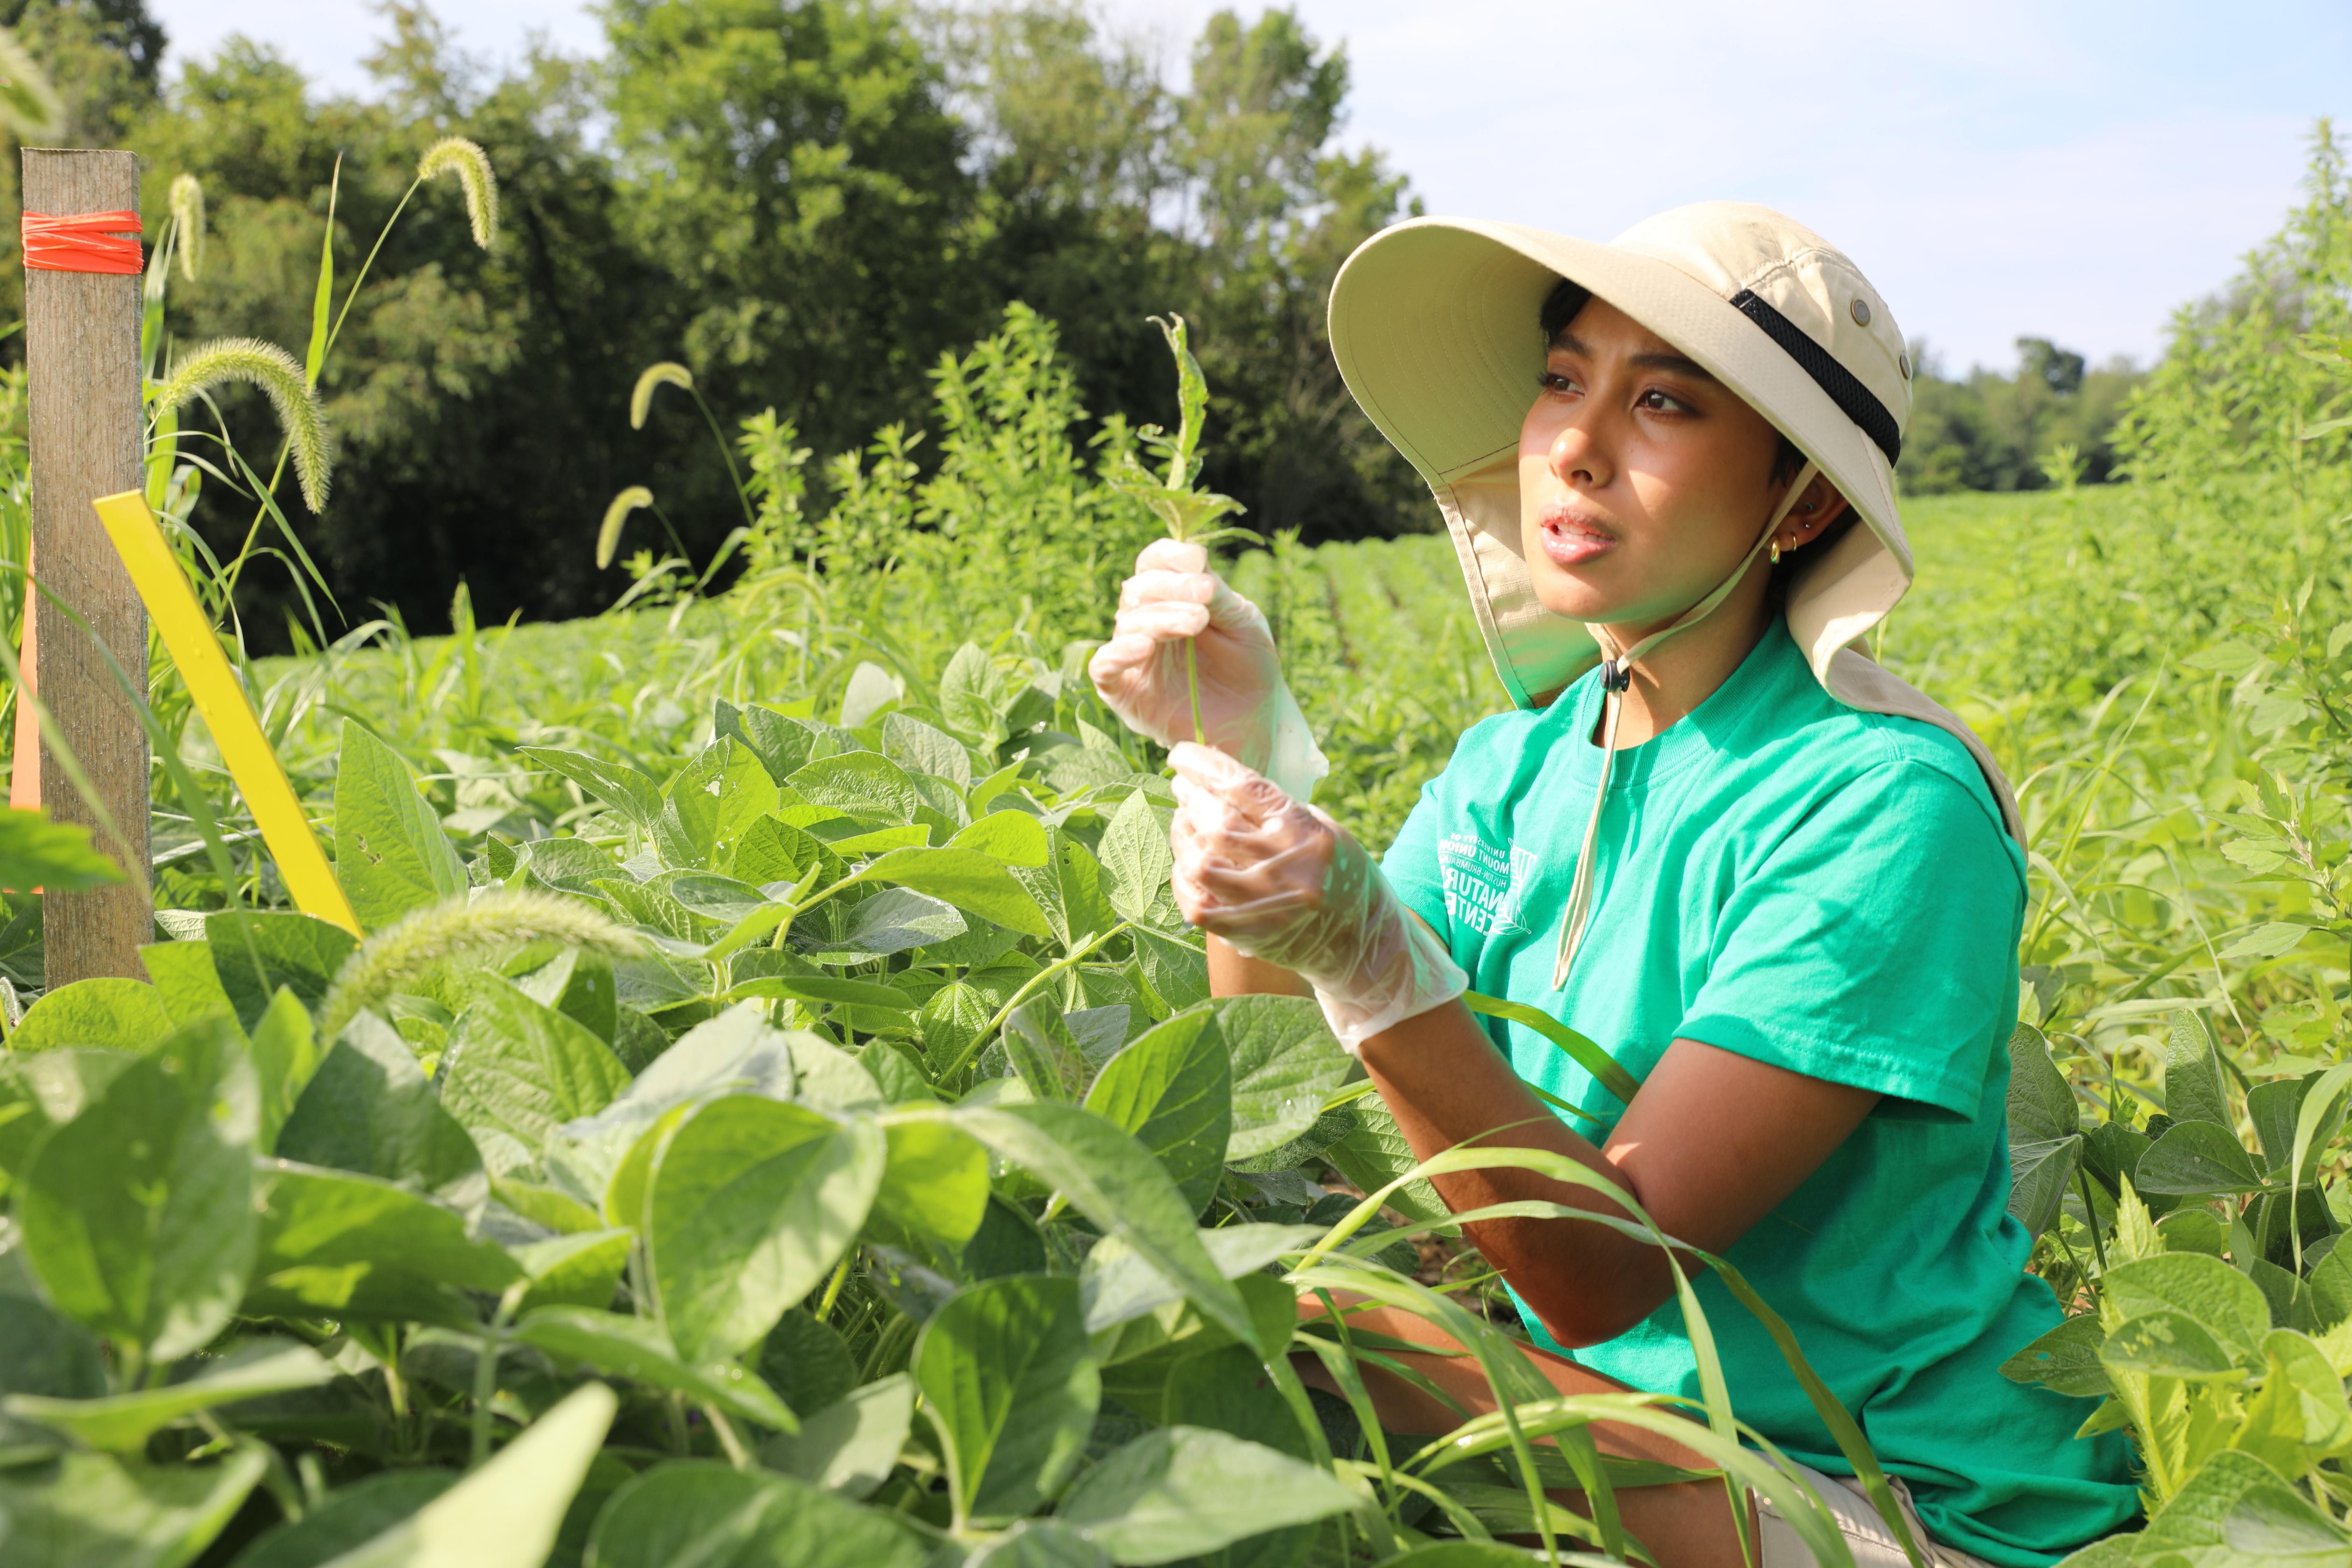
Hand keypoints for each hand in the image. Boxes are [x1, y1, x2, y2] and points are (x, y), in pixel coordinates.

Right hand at [1091, 541, 1326, 798]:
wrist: (1254, 722)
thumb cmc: (1249, 667)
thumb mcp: (1242, 623)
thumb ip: (1218, 594)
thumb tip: (1193, 562)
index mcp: (1173, 597)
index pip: (1154, 562)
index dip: (1170, 556)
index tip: (1196, 561)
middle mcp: (1146, 621)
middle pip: (1139, 588)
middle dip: (1171, 587)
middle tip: (1205, 598)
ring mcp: (1132, 656)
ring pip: (1127, 623)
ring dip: (1160, 618)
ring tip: (1196, 622)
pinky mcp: (1122, 691)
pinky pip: (1104, 666)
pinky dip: (1119, 653)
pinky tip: (1145, 647)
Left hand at [1169, 743, 1464, 1048]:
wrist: (1359, 939)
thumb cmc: (1337, 873)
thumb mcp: (1321, 829)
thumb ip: (1274, 809)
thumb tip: (1217, 778)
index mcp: (1307, 833)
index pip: (1245, 788)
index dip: (1205, 767)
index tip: (1182, 755)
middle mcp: (1287, 868)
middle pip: (1218, 823)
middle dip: (1191, 798)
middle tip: (1182, 787)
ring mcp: (1266, 906)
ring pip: (1201, 862)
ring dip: (1182, 835)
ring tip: (1182, 819)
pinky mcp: (1249, 935)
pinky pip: (1197, 904)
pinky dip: (1182, 879)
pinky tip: (1185, 862)